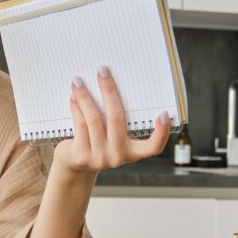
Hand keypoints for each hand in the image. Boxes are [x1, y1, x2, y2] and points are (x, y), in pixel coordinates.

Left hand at [53, 65, 169, 172]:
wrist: (76, 166)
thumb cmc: (98, 143)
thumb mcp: (112, 136)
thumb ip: (116, 120)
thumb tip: (110, 83)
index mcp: (132, 152)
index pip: (153, 147)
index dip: (162, 133)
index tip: (165, 114)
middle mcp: (118, 156)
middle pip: (116, 119)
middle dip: (109, 91)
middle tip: (102, 71)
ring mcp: (99, 158)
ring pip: (94, 119)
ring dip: (85, 97)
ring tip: (78, 81)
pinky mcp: (81, 156)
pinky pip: (80, 126)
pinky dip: (76, 108)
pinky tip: (73, 97)